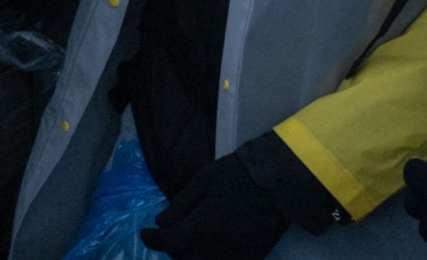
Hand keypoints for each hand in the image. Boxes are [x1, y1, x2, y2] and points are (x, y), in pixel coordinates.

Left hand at [140, 151, 292, 258]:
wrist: (281, 183)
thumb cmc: (239, 175)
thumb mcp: (204, 180)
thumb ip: (181, 204)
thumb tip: (161, 222)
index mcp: (203, 226)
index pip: (169, 242)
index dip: (152, 239)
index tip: (145, 233)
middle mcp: (218, 247)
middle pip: (184, 259)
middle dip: (171, 249)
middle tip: (166, 236)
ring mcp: (237, 255)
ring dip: (190, 256)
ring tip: (186, 243)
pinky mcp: (253, 257)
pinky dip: (212, 259)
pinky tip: (209, 247)